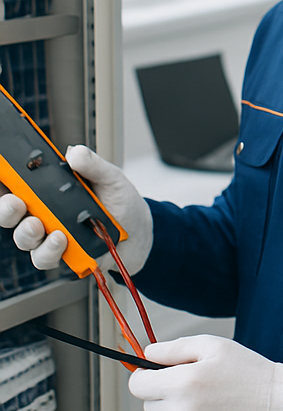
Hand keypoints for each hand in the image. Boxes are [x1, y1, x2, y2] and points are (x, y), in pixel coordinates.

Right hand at [0, 145, 152, 272]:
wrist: (141, 232)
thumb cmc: (122, 203)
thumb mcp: (111, 178)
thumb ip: (93, 165)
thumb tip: (74, 152)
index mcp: (50, 191)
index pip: (18, 187)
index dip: (5, 184)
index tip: (3, 180)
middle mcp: (45, 214)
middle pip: (10, 214)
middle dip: (6, 210)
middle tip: (16, 204)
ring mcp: (51, 236)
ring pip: (24, 238)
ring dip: (27, 232)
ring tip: (40, 225)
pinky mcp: (63, 256)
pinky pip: (45, 258)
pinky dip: (49, 250)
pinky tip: (61, 240)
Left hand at [129, 335, 282, 410]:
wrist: (276, 407)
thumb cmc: (249, 373)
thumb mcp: (215, 346)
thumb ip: (175, 348)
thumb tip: (148, 354)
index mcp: (182, 382)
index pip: (137, 385)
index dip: (144, 376)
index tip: (155, 374)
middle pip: (148, 404)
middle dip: (164, 392)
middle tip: (193, 385)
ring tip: (207, 403)